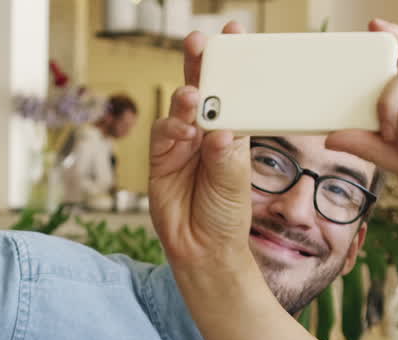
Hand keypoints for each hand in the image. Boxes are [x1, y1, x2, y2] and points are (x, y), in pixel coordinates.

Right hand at [149, 24, 255, 279]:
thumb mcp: (236, 183)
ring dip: (186, 98)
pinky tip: (183, 132)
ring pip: (180, 108)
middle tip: (200, 44)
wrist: (202, 248)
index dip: (232, 62)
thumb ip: (227, 156)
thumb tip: (220, 130)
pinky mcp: (161, 157)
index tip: (234, 34)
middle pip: (202, 88)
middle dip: (200, 63)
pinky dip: (172, 129)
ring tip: (193, 97)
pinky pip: (162, 134)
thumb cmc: (226, 214)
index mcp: (232, 130)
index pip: (234, 90)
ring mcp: (181, 142)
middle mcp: (206, 131)